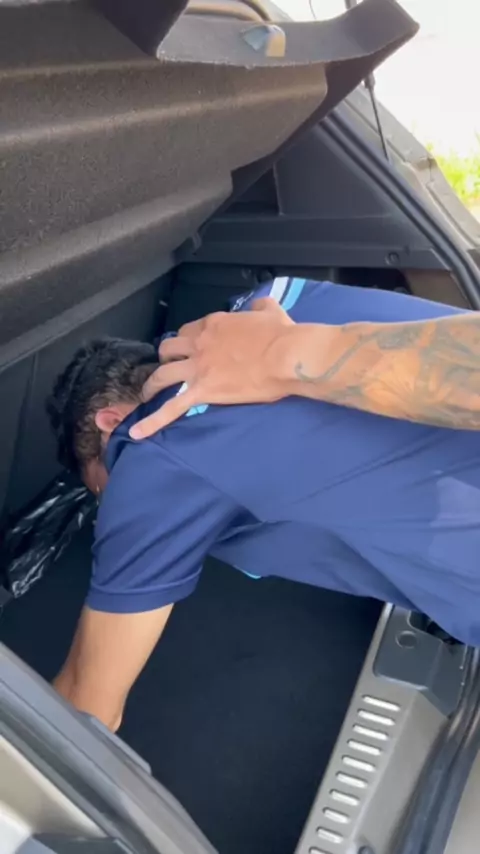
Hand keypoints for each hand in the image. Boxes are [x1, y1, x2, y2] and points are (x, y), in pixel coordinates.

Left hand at [130, 298, 295, 437]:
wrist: (287, 356)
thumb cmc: (282, 334)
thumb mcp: (270, 311)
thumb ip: (260, 306)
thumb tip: (259, 307)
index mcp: (214, 324)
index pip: (190, 330)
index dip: (188, 340)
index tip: (193, 347)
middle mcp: (199, 343)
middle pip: (169, 348)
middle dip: (166, 357)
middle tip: (169, 367)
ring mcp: (198, 368)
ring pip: (162, 375)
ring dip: (152, 385)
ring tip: (148, 394)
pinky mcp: (202, 391)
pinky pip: (171, 408)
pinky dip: (152, 422)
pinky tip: (137, 433)